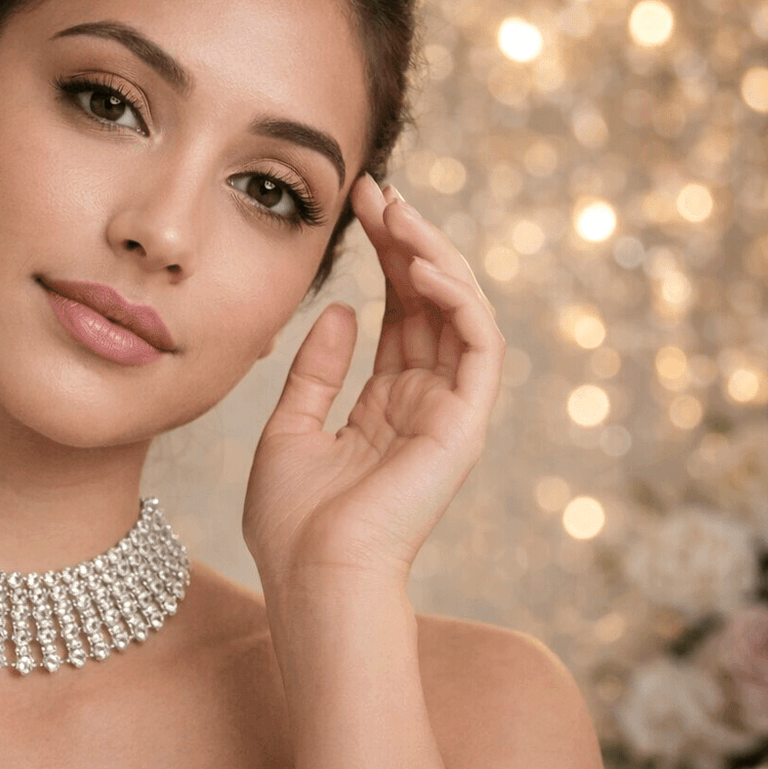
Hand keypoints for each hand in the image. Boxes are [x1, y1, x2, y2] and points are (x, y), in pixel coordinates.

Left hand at [242, 174, 504, 589]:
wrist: (311, 579)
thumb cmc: (293, 523)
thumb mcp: (289, 430)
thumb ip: (315, 371)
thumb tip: (340, 310)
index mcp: (386, 405)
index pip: (398, 314)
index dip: (384, 257)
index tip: (359, 205)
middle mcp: (425, 403)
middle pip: (429, 304)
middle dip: (407, 242)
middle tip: (377, 189)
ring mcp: (449, 414)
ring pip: (459, 313)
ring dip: (433, 256)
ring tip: (397, 212)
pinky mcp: (464, 425)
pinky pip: (478, 347)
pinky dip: (457, 300)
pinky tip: (421, 266)